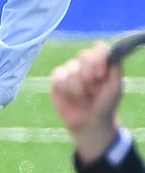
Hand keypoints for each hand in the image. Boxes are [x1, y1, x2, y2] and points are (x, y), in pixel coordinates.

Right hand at [50, 43, 121, 164]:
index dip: (99, 58)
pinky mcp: (56, 80)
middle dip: (89, 75)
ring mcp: (70, 71)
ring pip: (71, 69)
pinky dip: (66, 89)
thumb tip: (109, 53)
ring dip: (78, 87)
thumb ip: (115, 69)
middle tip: (93, 91)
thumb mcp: (115, 88)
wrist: (89, 123)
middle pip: (84, 56)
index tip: (101, 75)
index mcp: (101, 64)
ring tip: (83, 98)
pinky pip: (58, 77)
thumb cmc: (105, 105)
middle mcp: (85, 65)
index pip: (99, 49)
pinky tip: (71, 97)